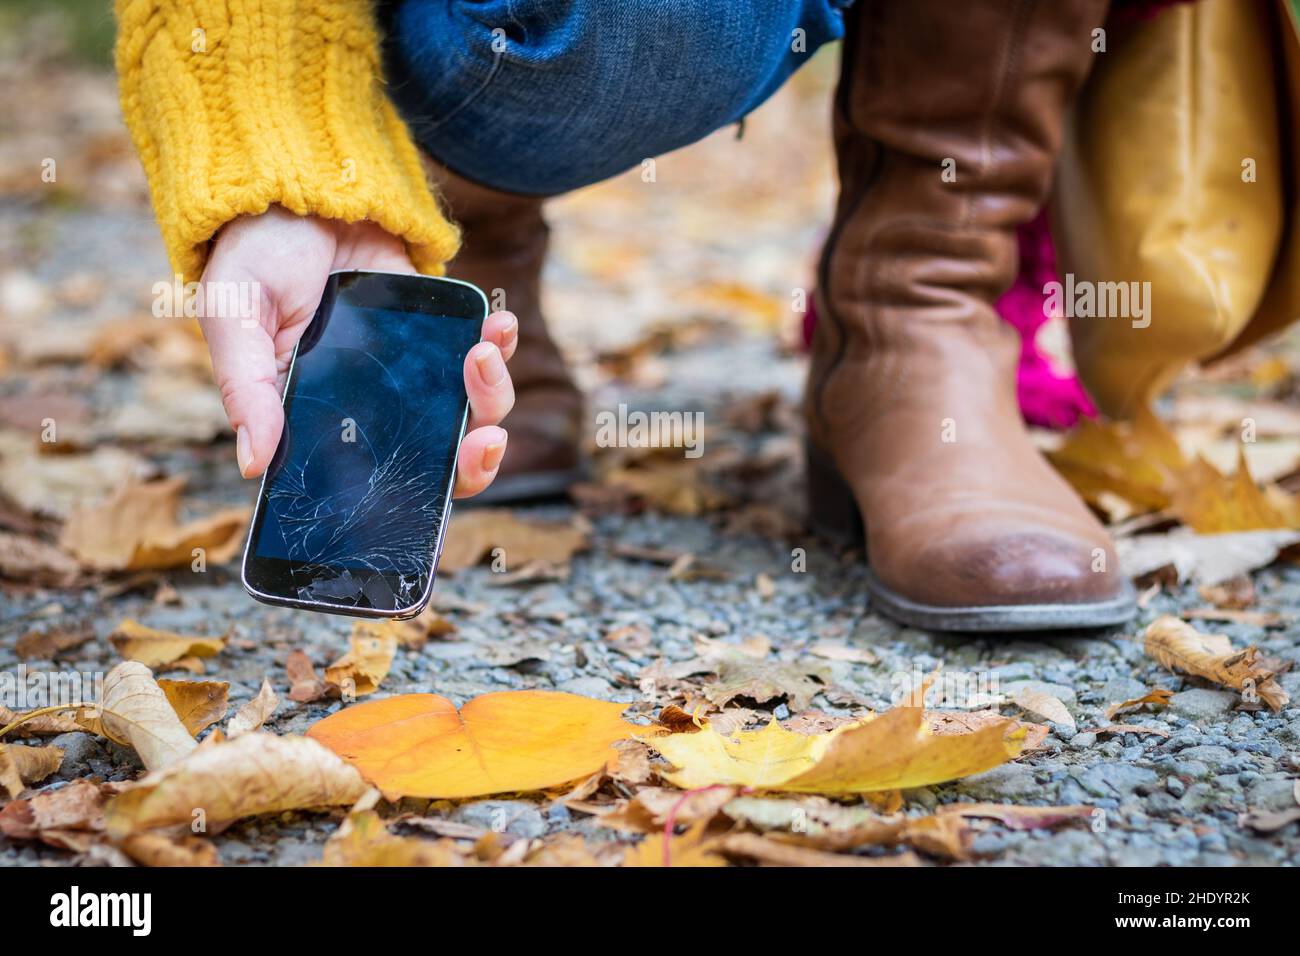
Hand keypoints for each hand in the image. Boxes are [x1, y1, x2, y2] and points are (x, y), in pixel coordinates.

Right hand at [198, 205, 514, 497]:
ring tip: (481, 353)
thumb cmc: (252, 253)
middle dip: (473, 458)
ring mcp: (409, 369)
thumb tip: (252, 465)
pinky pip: (481, 352)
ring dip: (492, 393)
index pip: (372, 481)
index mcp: (319, 420)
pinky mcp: (437, 328)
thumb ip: (246, 389)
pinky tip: (498, 324)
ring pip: (468, 408)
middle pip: (437, 457)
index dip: (413, 499)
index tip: (441, 487)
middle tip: (484, 437)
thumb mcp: (234, 316)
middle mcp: (371, 406)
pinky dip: (499, 344)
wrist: (297, 184)